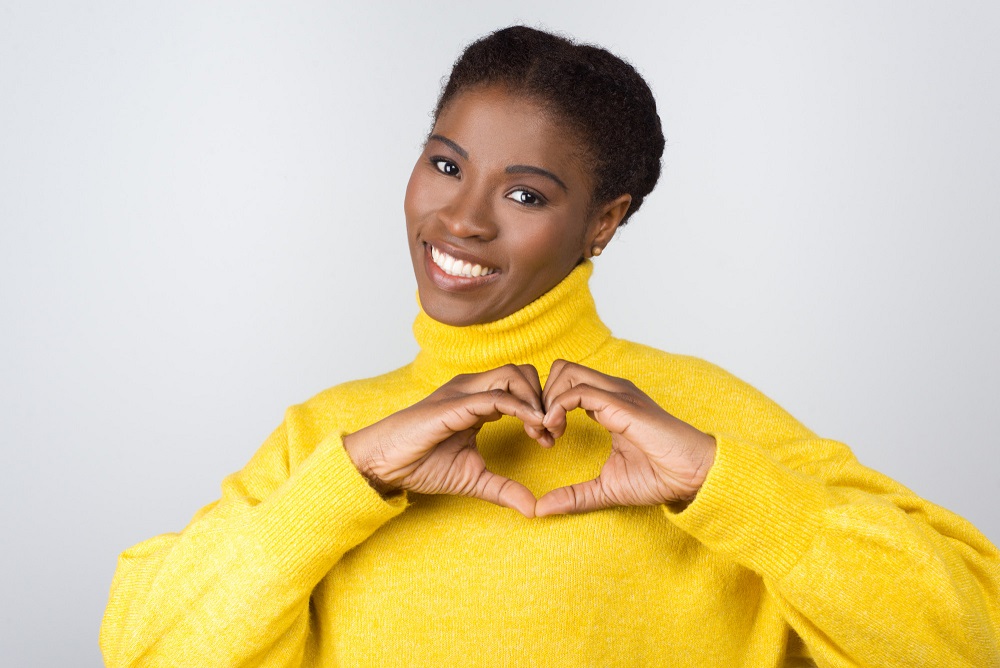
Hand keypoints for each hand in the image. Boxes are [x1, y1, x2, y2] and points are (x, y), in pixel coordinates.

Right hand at [343, 364, 551, 517]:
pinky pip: (496, 397)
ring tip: (540, 432)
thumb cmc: (421, 465)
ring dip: (535, 401)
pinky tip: (532, 427)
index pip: (520, 387)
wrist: (384, 464)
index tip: (549, 439)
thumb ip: (504, 488)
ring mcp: (463, 392)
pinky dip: (520, 408)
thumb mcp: (473, 478)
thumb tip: (533, 508)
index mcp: (477, 400)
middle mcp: (472, 389)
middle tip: (549, 433)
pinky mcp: (455, 403)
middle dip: (544, 399)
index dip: (541, 409)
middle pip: (523, 372)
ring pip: (513, 375)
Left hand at [535, 360, 716, 516]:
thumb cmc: (659, 477)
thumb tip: (540, 509)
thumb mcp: (606, 488)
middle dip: (541, 397)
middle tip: (541, 433)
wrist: (693, 476)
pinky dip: (557, 406)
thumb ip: (574, 495)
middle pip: (561, 369)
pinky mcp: (620, 404)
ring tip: (549, 433)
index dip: (546, 407)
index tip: (543, 439)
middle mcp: (611, 391)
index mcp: (609, 404)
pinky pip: (577, 390)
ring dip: (547, 400)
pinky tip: (555, 430)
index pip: (566, 384)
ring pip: (566, 371)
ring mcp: (617, 393)